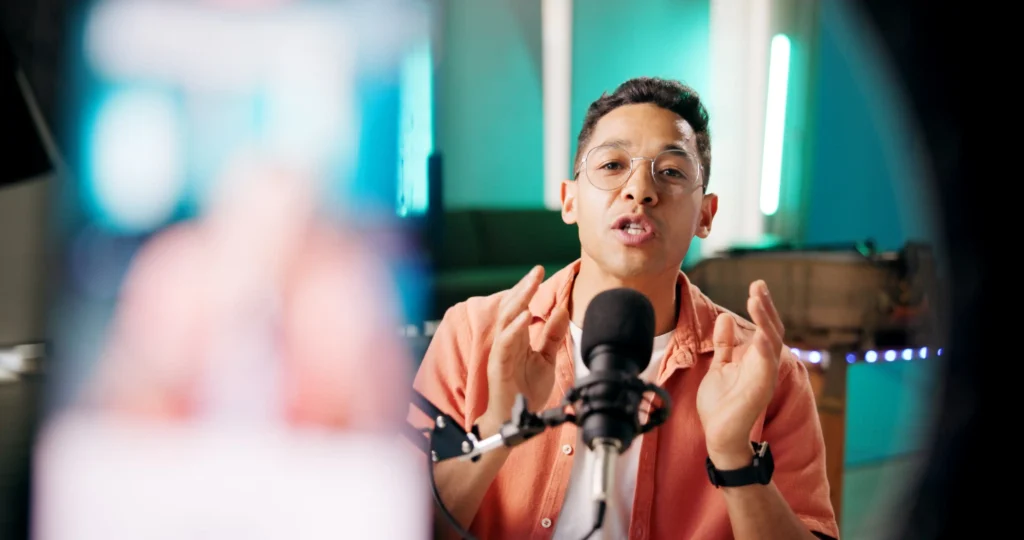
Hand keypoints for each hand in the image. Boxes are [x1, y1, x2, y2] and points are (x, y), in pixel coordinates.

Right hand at [480, 266, 569, 434]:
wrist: (516, 422)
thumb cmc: (525, 392)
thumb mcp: (546, 359)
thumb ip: (552, 335)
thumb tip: (562, 311)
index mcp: (517, 338)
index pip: (521, 307)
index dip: (529, 289)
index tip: (540, 270)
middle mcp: (507, 342)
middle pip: (512, 308)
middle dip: (523, 288)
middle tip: (535, 271)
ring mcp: (501, 353)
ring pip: (506, 321)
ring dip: (518, 301)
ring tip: (529, 285)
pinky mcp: (499, 367)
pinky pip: (504, 344)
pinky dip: (515, 329)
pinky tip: (524, 317)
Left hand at [696, 280, 785, 468]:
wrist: (719, 436)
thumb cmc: (721, 404)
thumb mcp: (719, 366)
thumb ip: (724, 345)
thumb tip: (724, 317)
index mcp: (755, 359)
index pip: (763, 327)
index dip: (762, 307)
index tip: (756, 286)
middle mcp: (763, 364)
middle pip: (772, 330)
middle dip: (766, 307)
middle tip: (758, 286)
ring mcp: (764, 376)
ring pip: (772, 342)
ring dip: (765, 320)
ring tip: (757, 299)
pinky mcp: (760, 389)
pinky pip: (767, 365)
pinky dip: (765, 348)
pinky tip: (761, 334)